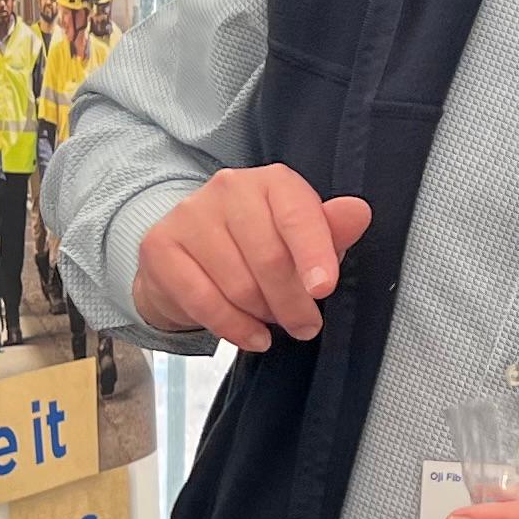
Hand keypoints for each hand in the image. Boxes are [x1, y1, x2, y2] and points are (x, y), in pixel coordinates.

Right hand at [134, 164, 374, 352]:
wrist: (190, 255)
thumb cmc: (259, 245)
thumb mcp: (302, 238)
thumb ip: (331, 230)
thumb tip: (359, 213)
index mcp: (271, 182)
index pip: (297, 216)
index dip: (314, 254)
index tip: (324, 289)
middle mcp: (228, 188)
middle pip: (268, 258)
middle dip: (293, 303)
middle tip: (306, 326)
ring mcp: (189, 215)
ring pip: (238, 284)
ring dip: (263, 315)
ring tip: (273, 322)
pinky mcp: (160, 246)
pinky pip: (202, 300)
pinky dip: (233, 327)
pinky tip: (252, 337)